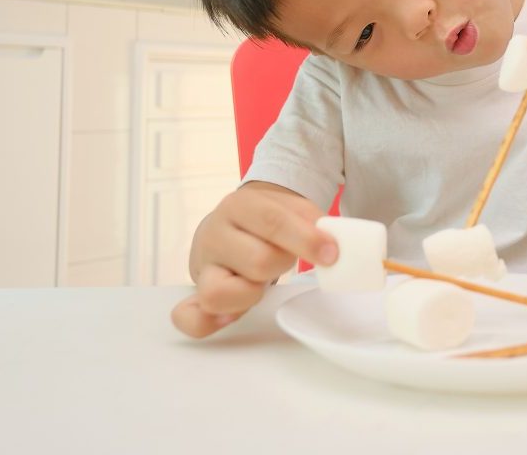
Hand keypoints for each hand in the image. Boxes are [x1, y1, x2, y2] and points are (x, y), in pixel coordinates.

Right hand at [170, 182, 337, 337]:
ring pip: (219, 292)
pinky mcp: (196, 294)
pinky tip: (231, 316)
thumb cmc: (269, 221)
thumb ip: (314, 222)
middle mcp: (214, 233)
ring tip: (260, 284)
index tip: (332, 254)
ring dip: (251, 294)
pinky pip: (189, 316)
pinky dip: (208, 321)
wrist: (235, 222)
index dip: (306, 239)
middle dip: (281, 264)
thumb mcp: (291, 209)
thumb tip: (337, 243)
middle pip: (257, 260)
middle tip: (285, 260)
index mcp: (240, 205)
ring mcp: (202, 267)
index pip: (273, 221)